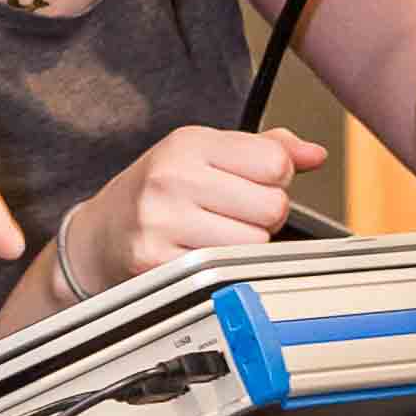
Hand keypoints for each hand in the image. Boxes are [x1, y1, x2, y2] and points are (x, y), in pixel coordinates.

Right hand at [69, 124, 331, 283]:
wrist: (100, 235)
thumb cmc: (160, 192)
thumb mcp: (205, 155)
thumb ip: (265, 149)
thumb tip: (315, 154)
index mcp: (189, 143)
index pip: (275, 163)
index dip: (275, 180)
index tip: (252, 186)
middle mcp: (172, 177)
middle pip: (271, 206)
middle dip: (264, 216)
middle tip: (233, 216)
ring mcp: (161, 221)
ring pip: (254, 244)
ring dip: (245, 247)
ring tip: (215, 236)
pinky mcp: (156, 263)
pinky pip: (226, 272)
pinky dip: (222, 269)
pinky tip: (198, 255)